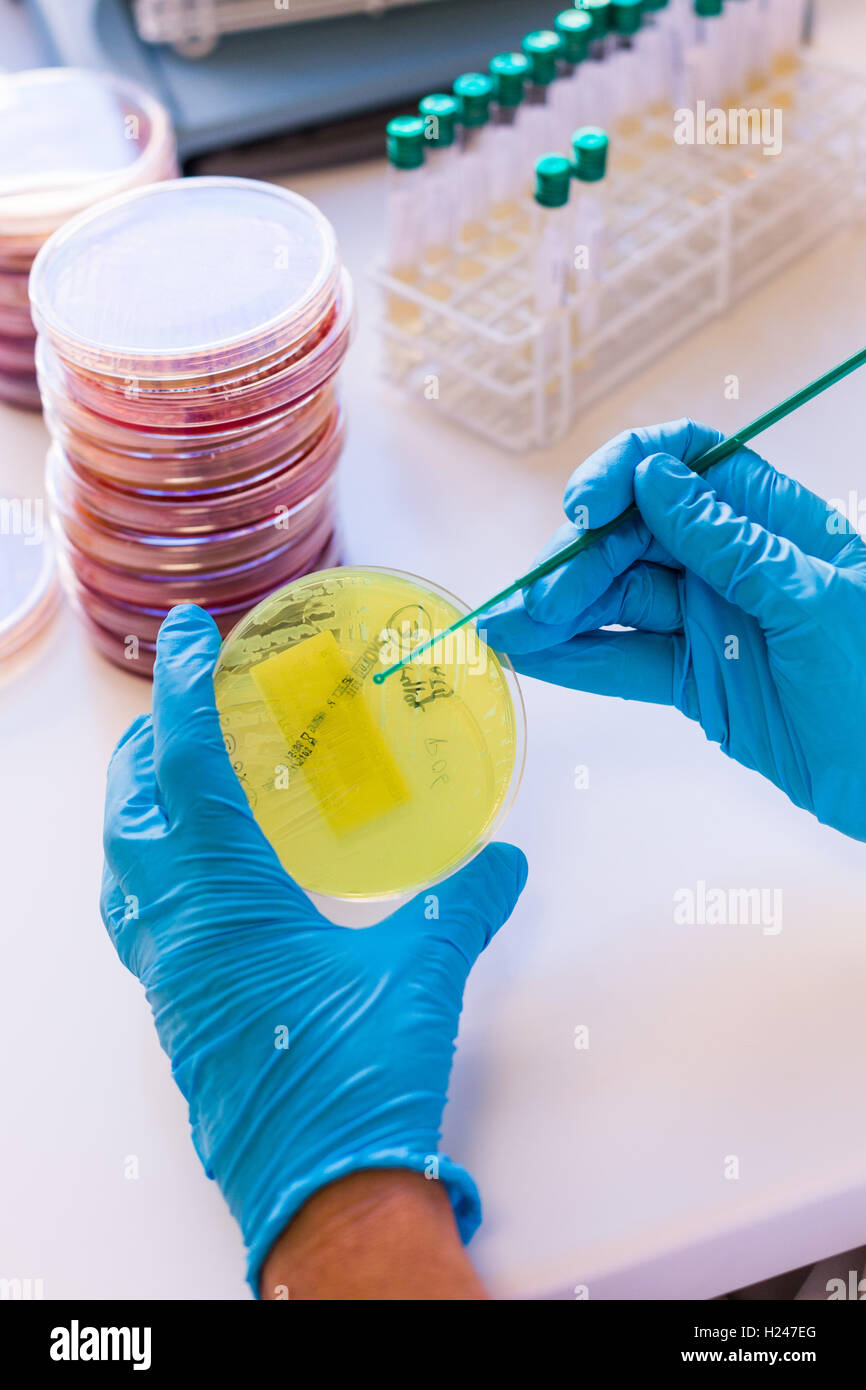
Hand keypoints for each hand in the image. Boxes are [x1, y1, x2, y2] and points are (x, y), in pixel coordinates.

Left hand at [101, 605, 526, 1293]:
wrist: (324, 1197)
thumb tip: (502, 860)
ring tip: (176, 772)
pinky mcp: (181, 1012)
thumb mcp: (422, 974)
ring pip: (126, 867)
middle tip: (184, 696)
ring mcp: (170, 977)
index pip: (187, 771)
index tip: (192, 635)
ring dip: (142, 806)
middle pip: (134, 812)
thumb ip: (462, 902)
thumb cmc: (357, 1085)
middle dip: (151, 742)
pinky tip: (198, 875)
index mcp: (227, 905)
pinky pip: (141, 918)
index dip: (186, 691)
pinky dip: (153, 869)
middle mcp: (180, 934)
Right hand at [484, 419, 865, 841]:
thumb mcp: (813, 597)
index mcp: (771, 521)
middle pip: (633, 537)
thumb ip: (730, 542)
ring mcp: (710, 622)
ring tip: (505, 633)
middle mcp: (732, 563)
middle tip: (537, 603)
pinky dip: (578, 661)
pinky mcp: (697, 680)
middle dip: (577, 563)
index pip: (686, 462)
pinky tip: (532, 659)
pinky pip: (627, 662)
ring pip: (618, 602)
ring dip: (559, 615)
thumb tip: (655, 478)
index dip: (627, 471)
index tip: (585, 508)